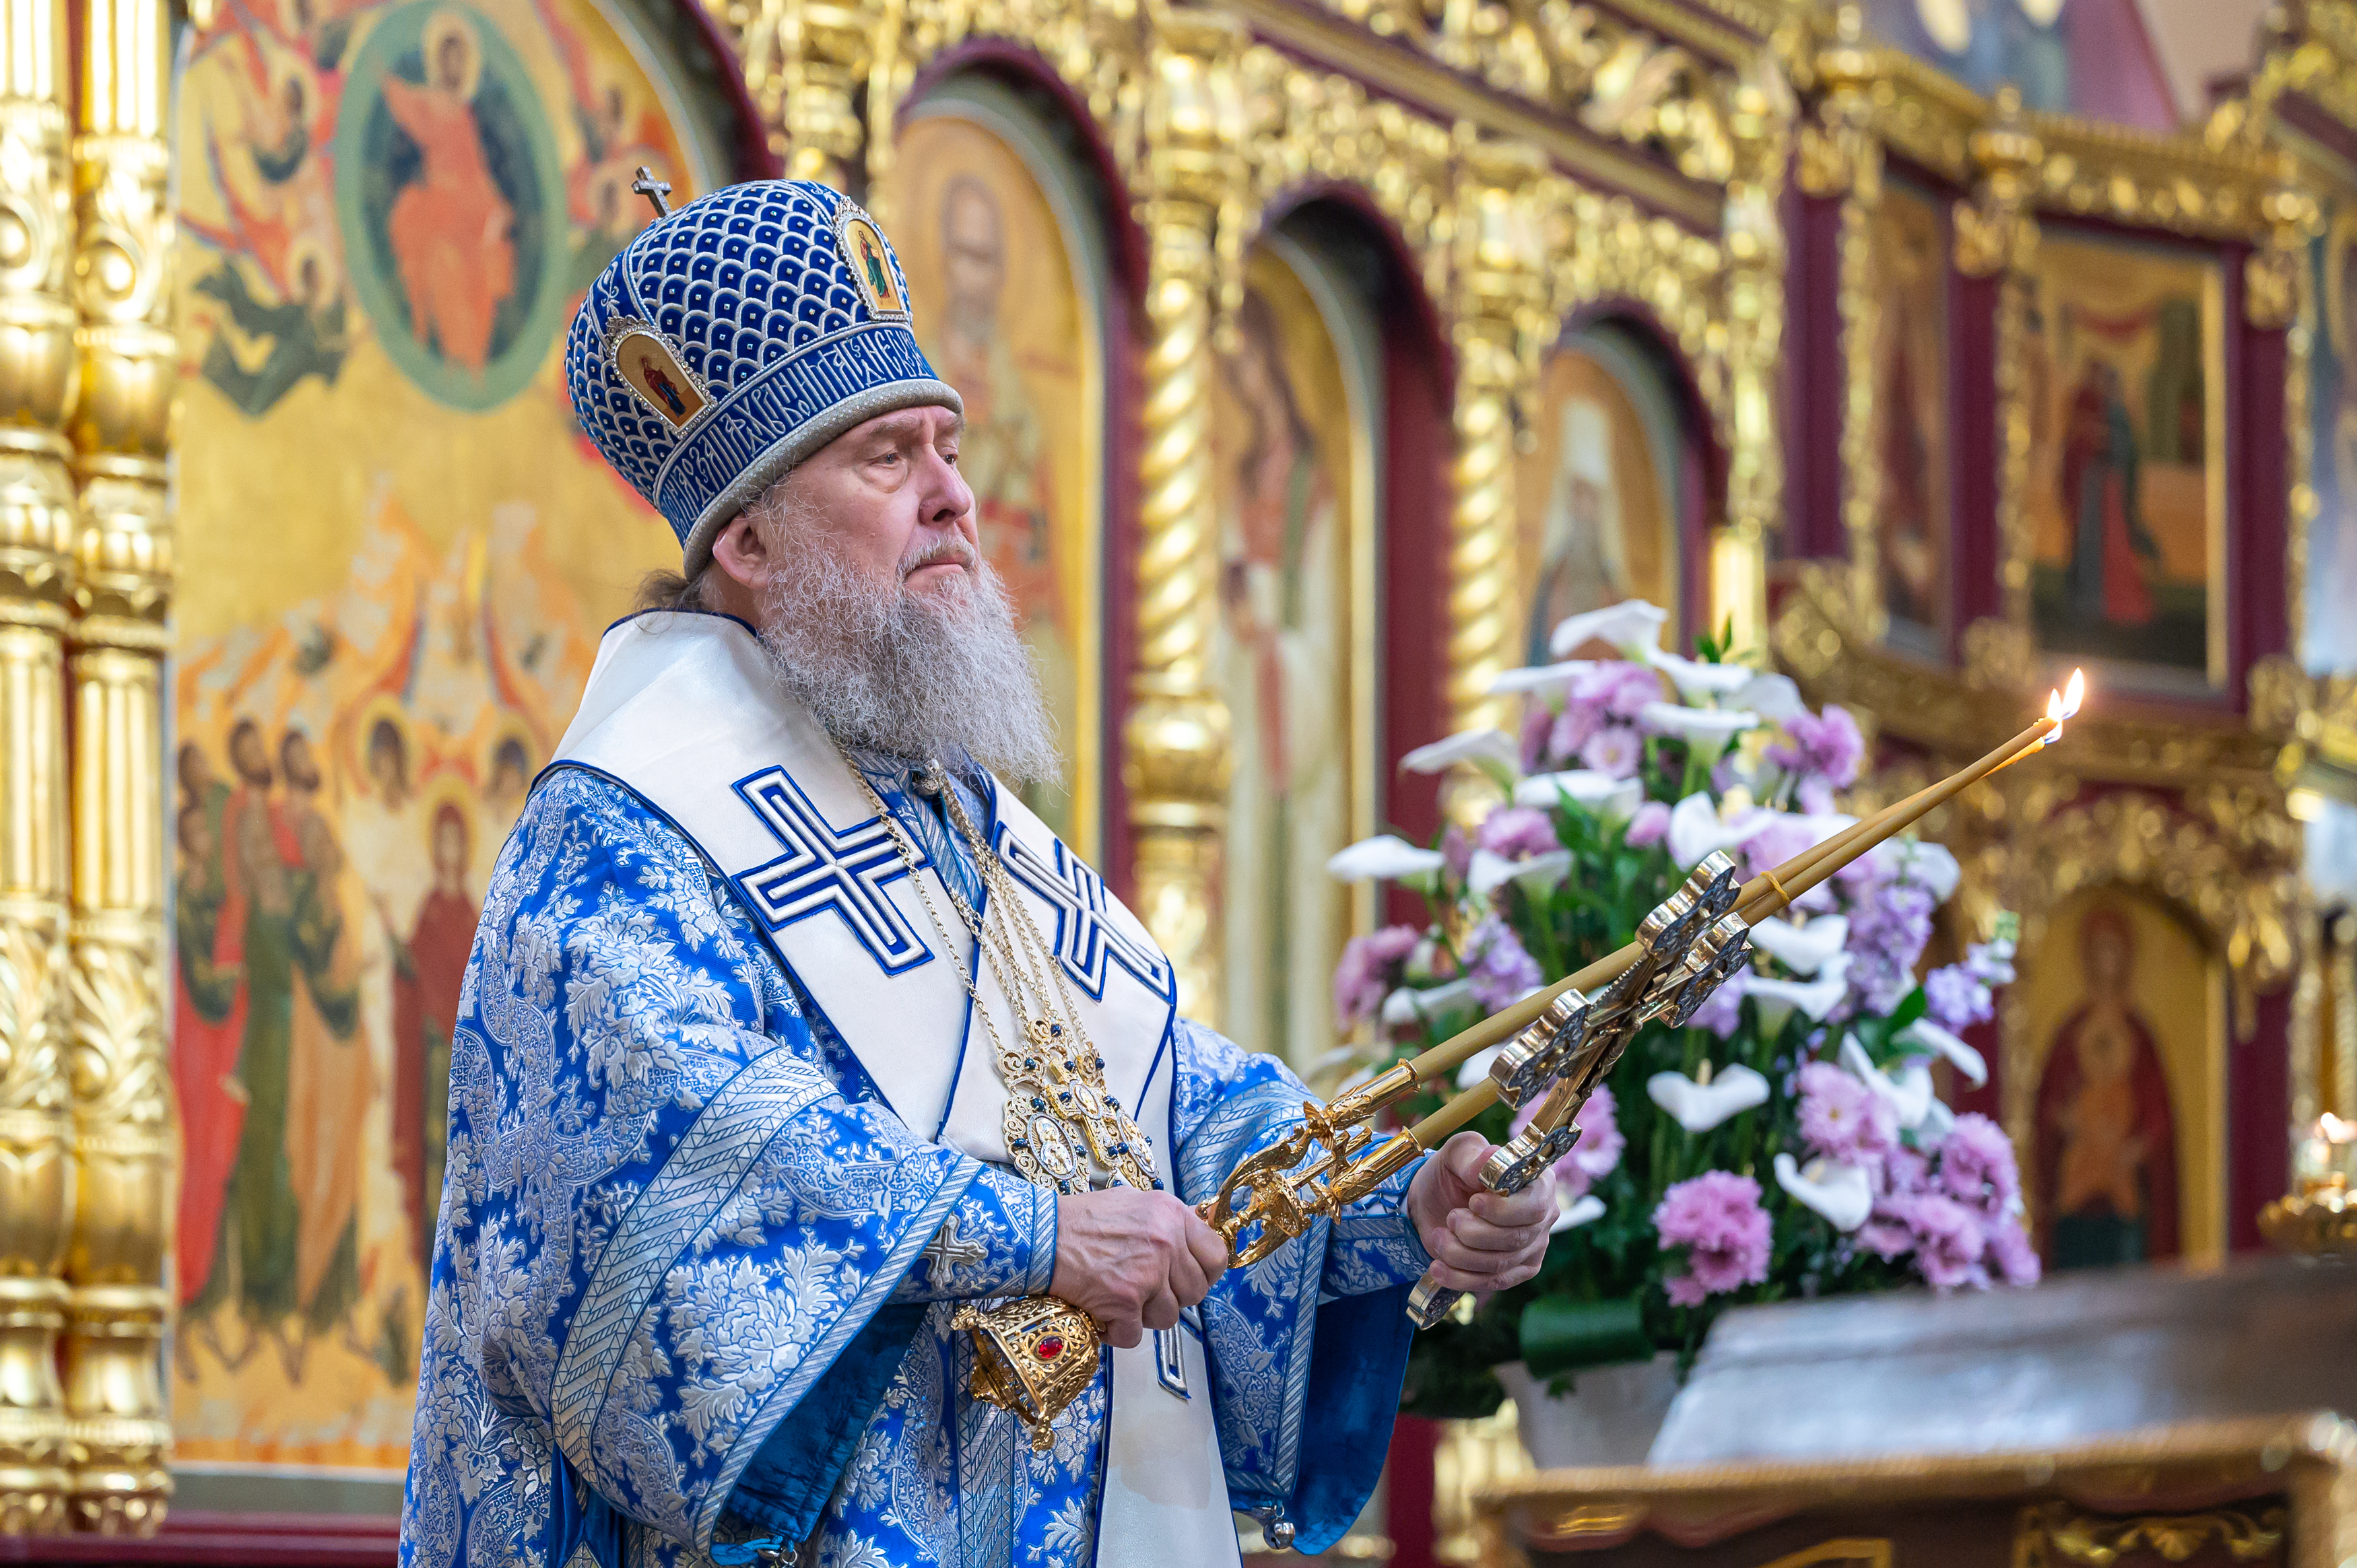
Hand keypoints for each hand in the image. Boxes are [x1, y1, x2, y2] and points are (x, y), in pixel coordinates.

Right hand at [1049, 1188, 1230, 1349]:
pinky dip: (1117, 1332)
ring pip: (1168, 1317)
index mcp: (1171, 1215)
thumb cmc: (1081, 1220)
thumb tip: (1192, 1233)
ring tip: (1119, 1300)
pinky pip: (1135, 1335)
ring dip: (1144, 1316)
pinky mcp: (1125, 1301)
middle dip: (1171, 1298)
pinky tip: (1101, 1315)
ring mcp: (1147, 1272)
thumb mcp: (1132, 1202)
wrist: (1041, 1236)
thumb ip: (1165, 1219)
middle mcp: (1165, 1241)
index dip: (1204, 1274)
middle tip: (1145, 1292)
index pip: (1215, 1256)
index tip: (1189, 1280)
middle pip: (1194, 1292)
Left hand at [1406, 1131, 1554, 1293]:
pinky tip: (1437, 1267)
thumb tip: (1491, 1158)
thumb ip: (1471, 1154)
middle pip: (1516, 1239)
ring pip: (1500, 1263)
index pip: (1535, 1206)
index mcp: (1538, 1183)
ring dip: (1460, 1253)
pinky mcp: (1515, 1272)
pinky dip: (1460, 1278)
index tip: (1473, 1202)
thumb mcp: (1456, 1153)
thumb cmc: (1454, 1172)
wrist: (1435, 1202)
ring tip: (1438, 1236)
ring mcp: (1532, 1247)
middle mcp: (1543, 1217)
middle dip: (1475, 1233)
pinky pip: (1491, 1282)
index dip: (1503, 1211)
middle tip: (1450, 1218)